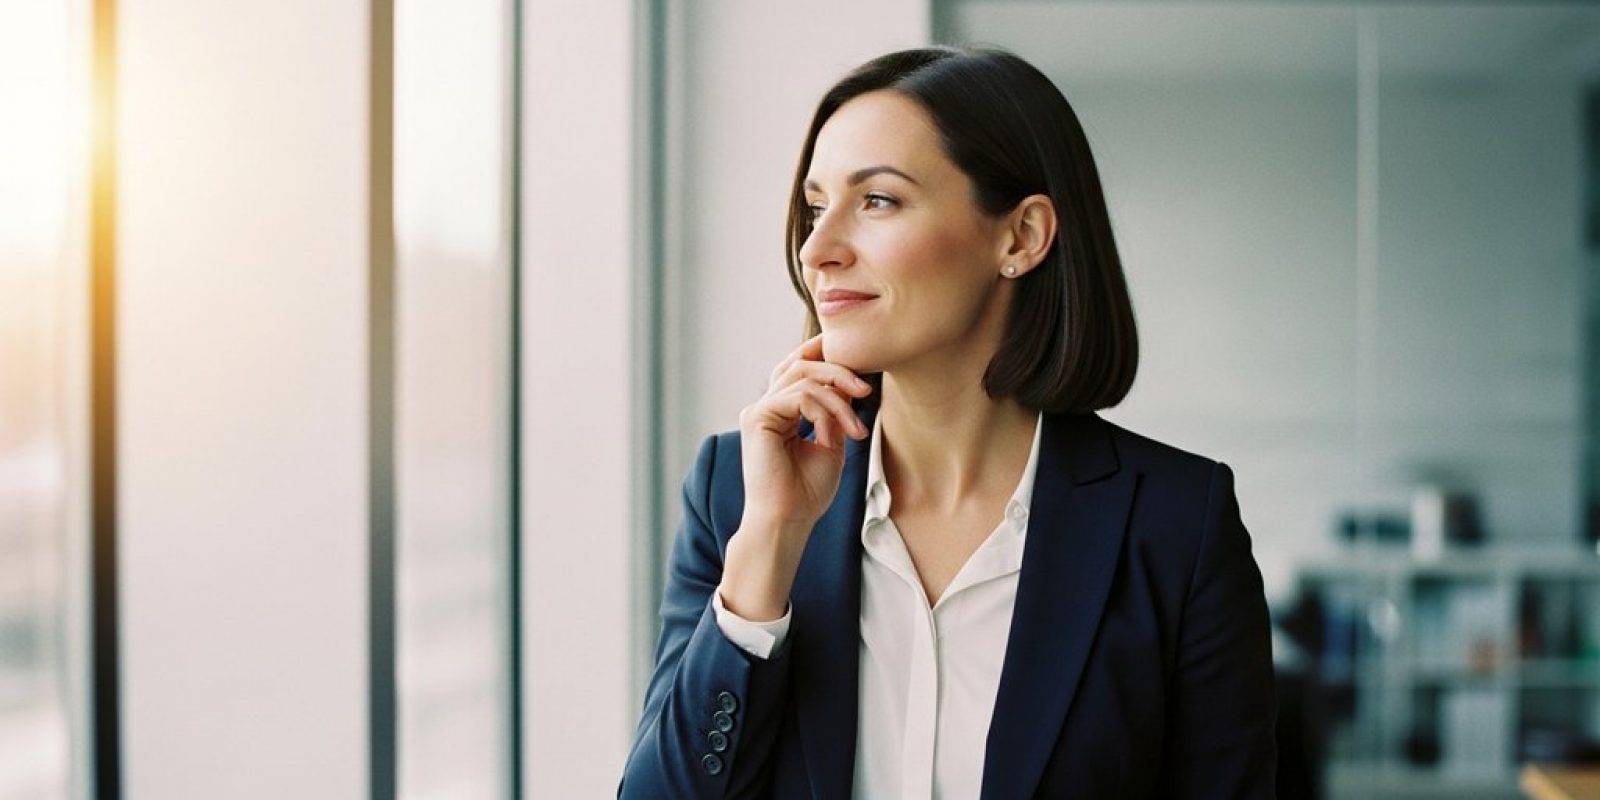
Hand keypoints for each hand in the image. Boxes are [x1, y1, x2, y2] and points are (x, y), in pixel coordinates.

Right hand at [736, 334, 872, 531]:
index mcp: (780, 413)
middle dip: (838, 371)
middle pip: (801, 366)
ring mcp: (759, 411)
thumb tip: (848, 385)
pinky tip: (828, 439)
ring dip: (839, 401)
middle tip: (866, 389)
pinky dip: (823, 413)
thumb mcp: (831, 443)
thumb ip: (835, 413)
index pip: (799, 372)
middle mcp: (766, 408)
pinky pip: (800, 397)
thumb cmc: (807, 492)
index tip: (857, 360)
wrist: (788, 520)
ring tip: (855, 430)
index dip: (823, 357)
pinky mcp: (757, 417)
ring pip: (804, 378)